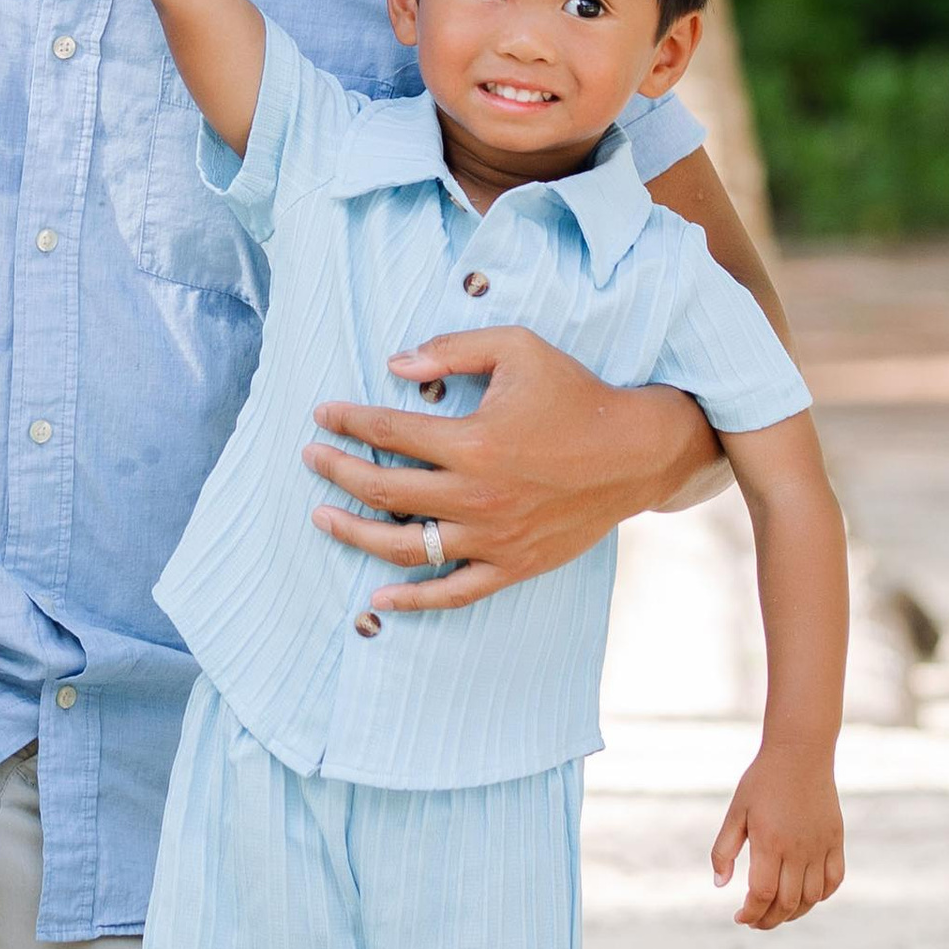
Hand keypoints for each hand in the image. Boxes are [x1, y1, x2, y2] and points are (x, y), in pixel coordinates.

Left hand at [311, 331, 717, 610]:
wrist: (636, 451)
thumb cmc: (576, 393)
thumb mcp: (517, 349)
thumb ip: (452, 350)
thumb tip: (395, 364)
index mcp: (474, 442)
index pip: (389, 433)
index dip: (348, 421)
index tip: (321, 415)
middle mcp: (477, 496)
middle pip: (384, 490)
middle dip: (337, 471)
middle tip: (311, 458)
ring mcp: (494, 537)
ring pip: (406, 545)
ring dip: (355, 533)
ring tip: (322, 517)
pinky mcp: (513, 565)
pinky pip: (453, 592)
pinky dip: (413, 600)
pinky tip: (377, 598)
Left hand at [711, 741, 845, 927]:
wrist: (799, 754)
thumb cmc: (761, 781)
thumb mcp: (736, 812)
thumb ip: (724, 850)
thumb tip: (720, 885)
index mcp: (770, 843)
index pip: (762, 894)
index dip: (751, 913)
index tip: (740, 918)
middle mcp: (799, 849)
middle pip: (787, 903)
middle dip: (769, 920)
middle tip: (755, 921)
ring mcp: (821, 846)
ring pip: (812, 897)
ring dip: (794, 913)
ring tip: (776, 913)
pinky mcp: (836, 840)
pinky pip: (834, 880)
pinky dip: (821, 896)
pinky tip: (804, 897)